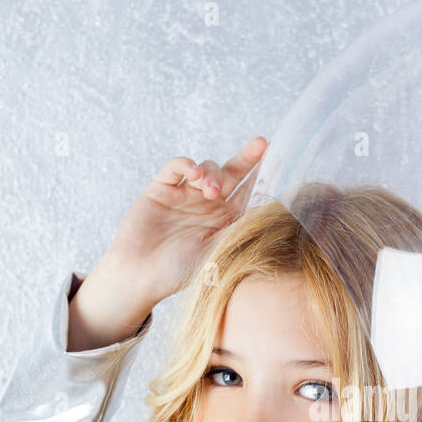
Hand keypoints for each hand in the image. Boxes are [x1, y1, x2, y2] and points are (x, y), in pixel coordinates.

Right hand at [78, 136, 268, 335]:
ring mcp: (185, 195)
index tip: (281, 159)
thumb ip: (239, 229)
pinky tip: (194, 173)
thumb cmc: (180, 272)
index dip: (263, 176)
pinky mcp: (161, 189)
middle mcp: (207, 204)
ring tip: (212, 191)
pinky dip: (186, 164)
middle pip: (232, 174)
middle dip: (247, 158)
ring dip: (213, 174)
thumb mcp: (218, 252)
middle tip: (261, 144)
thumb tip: (270, 209)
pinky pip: (176, 167)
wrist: (141, 277)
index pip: (248, 192)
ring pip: (206, 168)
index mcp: (225, 220)